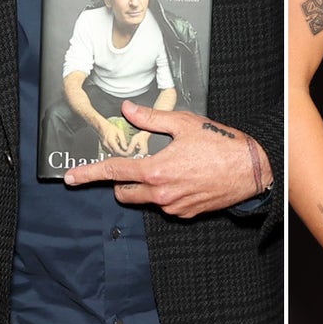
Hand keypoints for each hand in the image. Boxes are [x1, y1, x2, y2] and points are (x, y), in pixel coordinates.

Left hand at [64, 100, 271, 216]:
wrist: (251, 169)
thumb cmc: (219, 144)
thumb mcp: (184, 124)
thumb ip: (151, 119)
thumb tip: (127, 110)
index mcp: (156, 171)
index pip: (114, 173)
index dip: (89, 174)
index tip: (71, 178)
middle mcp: (162, 194)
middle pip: (124, 192)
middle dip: (121, 180)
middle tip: (135, 162)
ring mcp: (174, 207)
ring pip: (144, 199)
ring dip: (145, 185)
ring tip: (168, 164)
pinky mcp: (187, 213)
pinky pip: (165, 204)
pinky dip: (165, 191)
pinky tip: (183, 175)